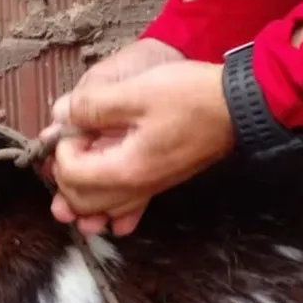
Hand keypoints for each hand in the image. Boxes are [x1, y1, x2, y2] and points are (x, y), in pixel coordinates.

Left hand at [37, 38, 185, 230]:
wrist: (239, 105)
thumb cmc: (191, 96)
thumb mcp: (136, 91)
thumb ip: (93, 105)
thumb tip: (62, 116)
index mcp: (125, 169)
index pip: (71, 175)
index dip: (63, 150)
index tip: (74, 127)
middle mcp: (135, 188)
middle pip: (81, 201)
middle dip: (65, 176)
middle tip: (70, 146)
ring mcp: (149, 188)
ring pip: (102, 211)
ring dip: (81, 197)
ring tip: (74, 173)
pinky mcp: (159, 182)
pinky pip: (129, 208)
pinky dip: (111, 210)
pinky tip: (107, 212)